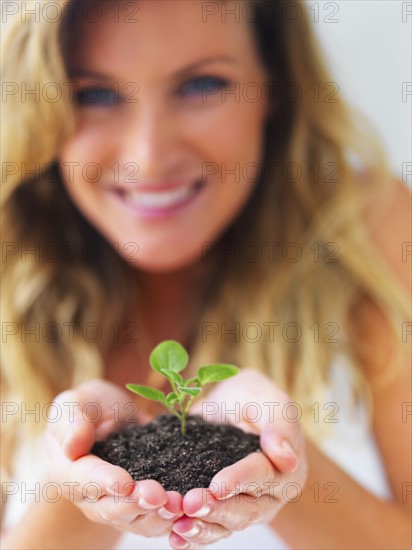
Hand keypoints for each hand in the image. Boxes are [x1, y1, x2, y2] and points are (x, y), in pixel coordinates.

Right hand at [45, 379, 182, 536]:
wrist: (111, 418)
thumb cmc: (88, 408)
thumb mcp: (75, 403)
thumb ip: (71, 420)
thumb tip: (72, 444)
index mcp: (69, 471)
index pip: (84, 480)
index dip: (104, 483)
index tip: (124, 483)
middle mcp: (91, 497)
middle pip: (112, 509)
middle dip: (137, 504)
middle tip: (159, 496)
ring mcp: (118, 504)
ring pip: (137, 520)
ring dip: (158, 515)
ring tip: (179, 505)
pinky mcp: (142, 504)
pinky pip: (155, 517)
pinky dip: (172, 516)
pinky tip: (190, 509)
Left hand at [168, 369, 307, 547]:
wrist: (233, 405)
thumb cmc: (254, 398)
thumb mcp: (268, 400)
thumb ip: (278, 425)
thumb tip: (286, 458)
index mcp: (287, 469)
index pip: (262, 475)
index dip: (240, 480)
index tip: (218, 485)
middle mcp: (270, 495)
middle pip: (245, 509)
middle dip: (217, 509)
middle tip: (190, 504)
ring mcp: (247, 506)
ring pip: (227, 525)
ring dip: (202, 527)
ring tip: (179, 526)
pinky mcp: (224, 510)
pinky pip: (211, 527)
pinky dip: (194, 535)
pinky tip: (175, 537)